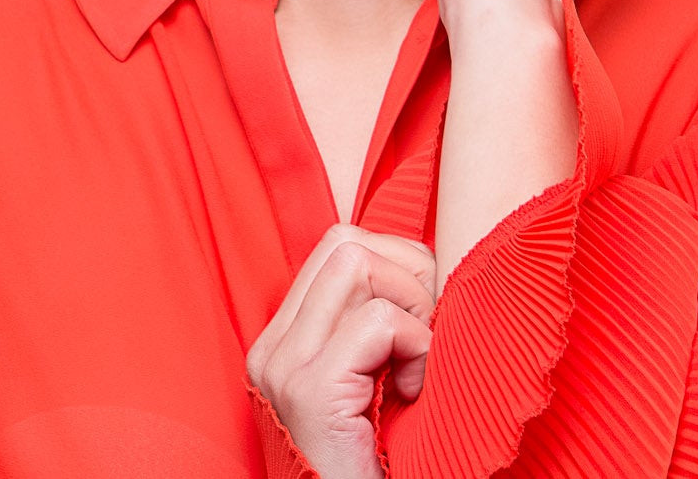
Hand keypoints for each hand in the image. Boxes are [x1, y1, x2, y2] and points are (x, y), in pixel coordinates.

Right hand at [245, 224, 435, 478]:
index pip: (337, 245)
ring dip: (410, 305)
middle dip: (404, 272)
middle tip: (423, 336)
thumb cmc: (373, 468)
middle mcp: (272, 347)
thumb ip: (371, 331)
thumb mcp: (367, 387)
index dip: (394, 264)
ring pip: (356, 263)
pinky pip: (378, 322)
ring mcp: (285, 367)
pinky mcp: (311, 392)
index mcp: (283, 342)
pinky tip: (415, 393)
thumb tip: (425, 264)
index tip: (418, 322)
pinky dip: (416, 346)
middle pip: (344, 241)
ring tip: (416, 363)